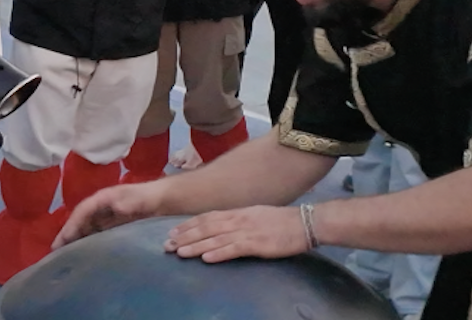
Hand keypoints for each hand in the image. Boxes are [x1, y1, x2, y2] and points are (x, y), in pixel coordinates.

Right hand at [54, 182, 163, 249]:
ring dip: (75, 240)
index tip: (61, 241)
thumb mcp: (137, 198)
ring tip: (65, 256)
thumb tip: (116, 207)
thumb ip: (127, 202)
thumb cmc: (148, 197)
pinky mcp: (112, 226)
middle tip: (55, 253)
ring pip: (85, 228)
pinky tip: (84, 255)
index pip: (81, 212)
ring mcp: (105, 216)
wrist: (163, 200)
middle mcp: (100, 207)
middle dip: (67, 235)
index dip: (70, 226)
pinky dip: (87, 243)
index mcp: (102, 198)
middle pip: (79, 221)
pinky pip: (95, 234)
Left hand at [163, 205, 307, 261]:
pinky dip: (219, 253)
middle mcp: (238, 220)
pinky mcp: (257, 244)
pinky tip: (206, 258)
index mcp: (237, 212)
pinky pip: (234, 249)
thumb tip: (220, 226)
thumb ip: (237, 220)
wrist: (304, 222)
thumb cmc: (280, 221)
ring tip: (179, 252)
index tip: (172, 231)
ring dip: (195, 246)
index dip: (188, 225)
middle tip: (167, 245)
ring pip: (215, 239)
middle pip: (205, 228)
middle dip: (184, 236)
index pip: (207, 218)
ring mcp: (247, 231)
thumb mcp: (254, 216)